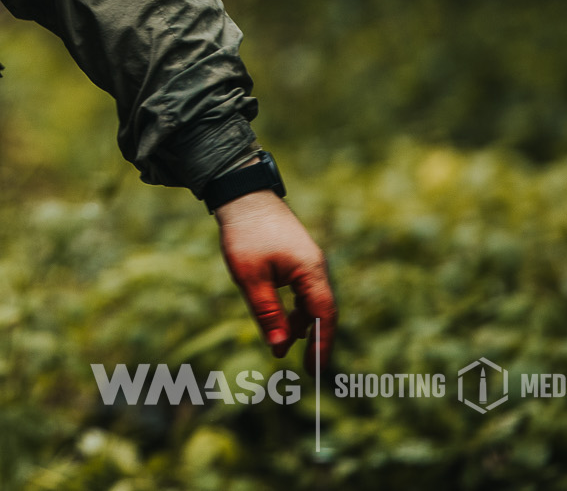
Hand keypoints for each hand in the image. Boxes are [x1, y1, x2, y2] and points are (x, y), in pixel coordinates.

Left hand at [215, 191, 334, 366]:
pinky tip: (282, 323)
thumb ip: (266, 312)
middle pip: (322, 311)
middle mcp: (316, 267)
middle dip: (314, 340)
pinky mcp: (297, 259)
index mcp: (311, 271)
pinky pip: (302, 291)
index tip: (315, 371)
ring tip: (283, 346)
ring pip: (311, 302)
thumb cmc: (245, 233)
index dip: (322, 345)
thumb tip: (279, 347)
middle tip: (305, 368)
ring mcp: (308, 262)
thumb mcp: (250, 277)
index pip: (324, 316)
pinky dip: (294, 309)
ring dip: (300, 325)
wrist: (242, 194)